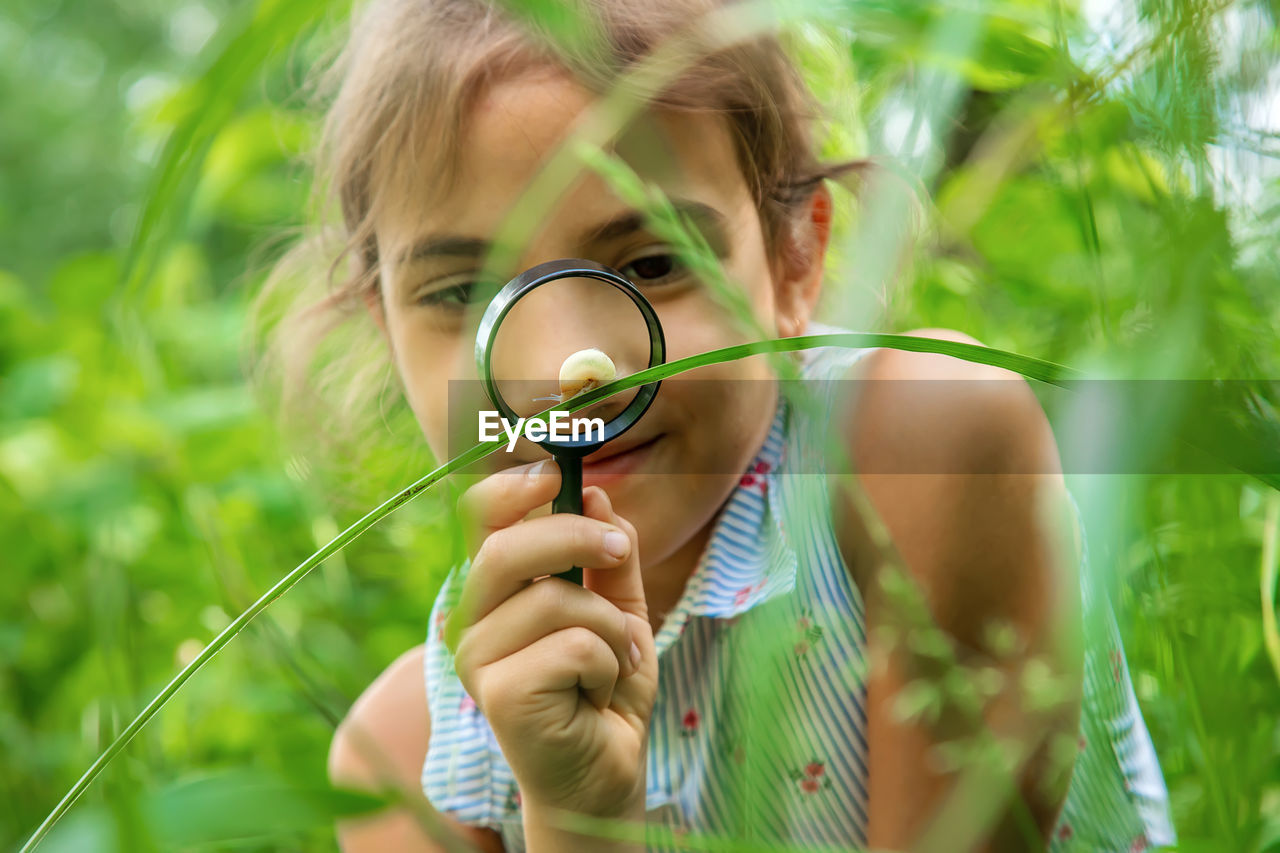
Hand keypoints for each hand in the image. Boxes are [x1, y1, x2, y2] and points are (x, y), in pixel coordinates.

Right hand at [445, 460, 657, 818]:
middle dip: (576, 536)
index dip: (511, 487)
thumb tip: (598, 494)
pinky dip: (609, 663)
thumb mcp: (619, 608)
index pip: (477, 520)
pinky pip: (575, 645)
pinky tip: (598, 693)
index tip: (554, 474)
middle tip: (616, 550)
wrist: (606, 769)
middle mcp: (469, 619)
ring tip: (615, 660)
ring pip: (556, 599)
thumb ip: (609, 556)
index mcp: (491, 590)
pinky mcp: (498, 693)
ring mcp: (476, 659)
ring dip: (611, 628)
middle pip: (506, 547)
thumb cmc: (603, 686)